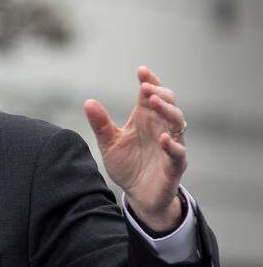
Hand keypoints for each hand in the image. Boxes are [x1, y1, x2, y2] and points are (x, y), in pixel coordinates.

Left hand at [84, 66, 186, 230]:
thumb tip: (88, 102)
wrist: (137, 196)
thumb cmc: (127, 165)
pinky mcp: (174, 166)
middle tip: (145, 87)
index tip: (141, 71)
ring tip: (153, 102)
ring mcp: (170, 146)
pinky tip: (163, 138)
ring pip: (178, 123)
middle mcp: (161, 128)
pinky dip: (172, 144)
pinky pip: (178, 153)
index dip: (150, 81)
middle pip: (169, 104)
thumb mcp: (109, 143)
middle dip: (160, 93)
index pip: (151, 95)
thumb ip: (100, 124)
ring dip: (167, 111)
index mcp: (145, 120)